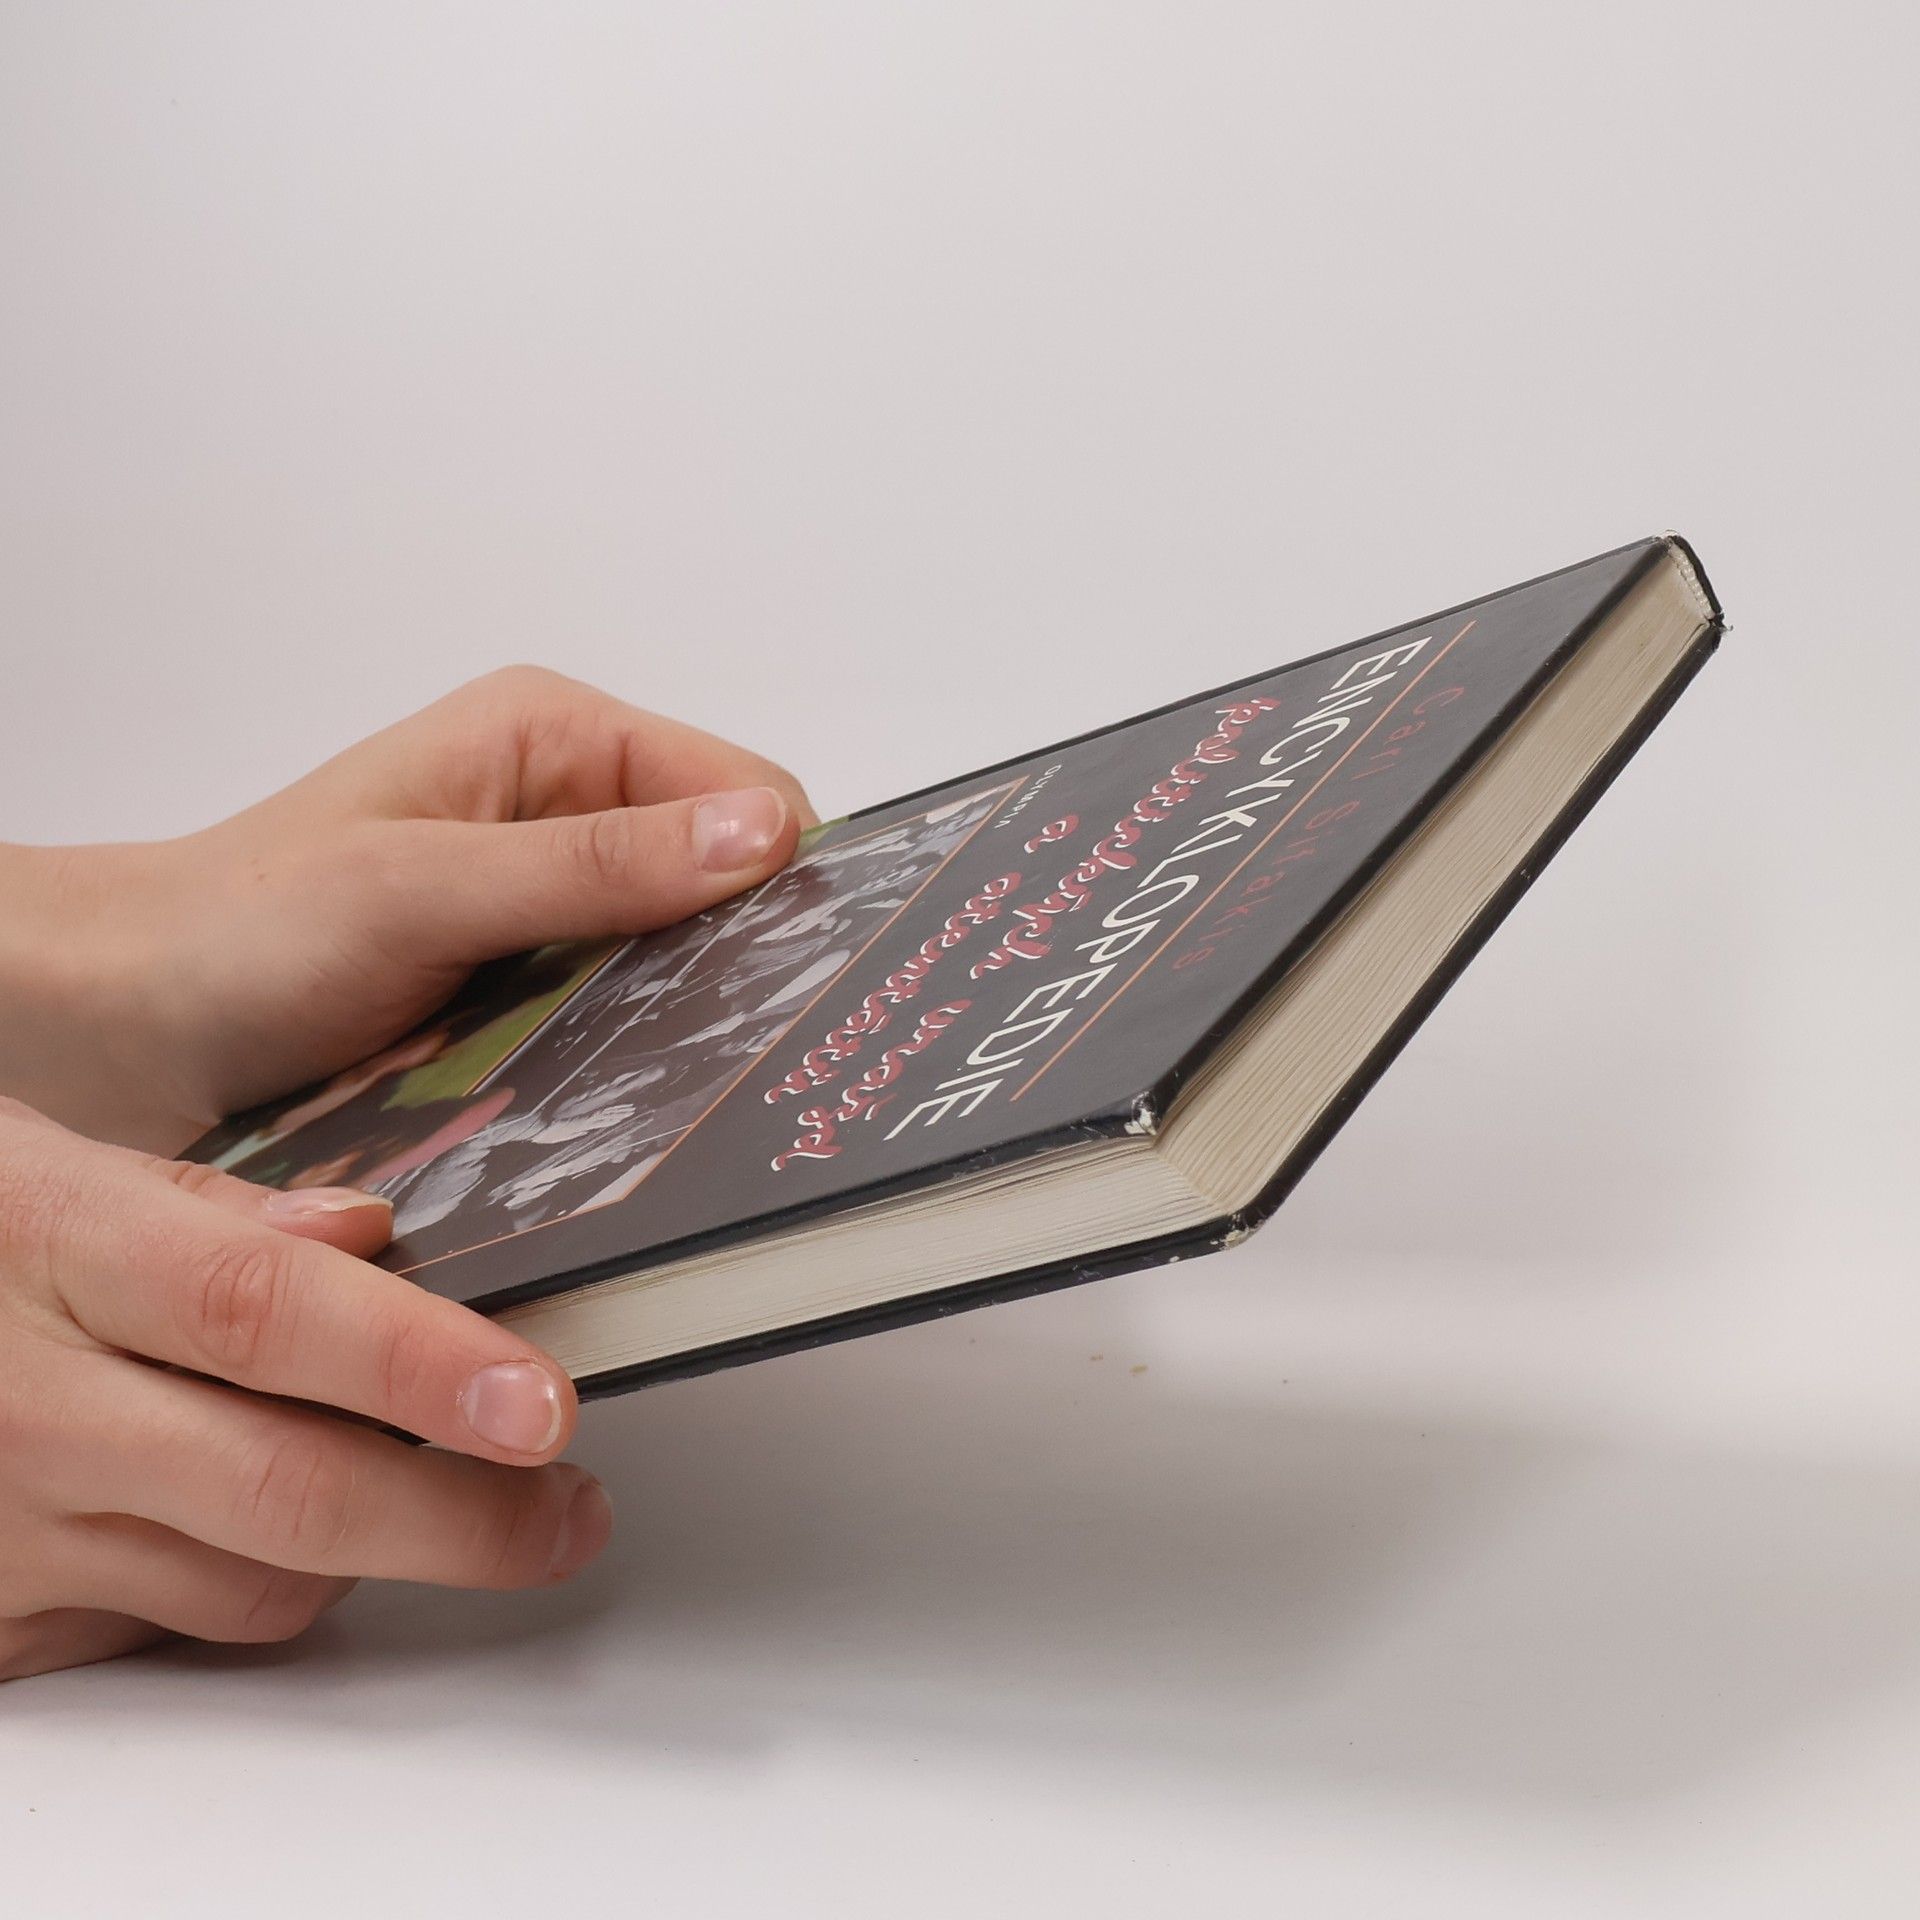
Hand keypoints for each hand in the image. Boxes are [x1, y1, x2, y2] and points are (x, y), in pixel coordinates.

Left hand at [0, 666, 813, 1147]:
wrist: (121, 1028)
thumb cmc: (236, 931)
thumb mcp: (418, 887)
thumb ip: (591, 865)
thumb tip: (759, 838)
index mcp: (557, 738)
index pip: (744, 790)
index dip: (787, 874)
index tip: (819, 967)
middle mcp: (570, 811)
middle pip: (726, 878)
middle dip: (746, 955)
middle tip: (760, 1041)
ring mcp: (553, 906)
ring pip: (686, 958)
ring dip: (689, 1018)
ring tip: (697, 1082)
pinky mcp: (533, 985)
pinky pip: (631, 1016)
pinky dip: (639, 1059)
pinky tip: (628, 1102)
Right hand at [0, 1099, 609, 1682]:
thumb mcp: (40, 1152)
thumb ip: (210, 1200)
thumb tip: (371, 1234)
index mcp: (53, 1246)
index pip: (261, 1308)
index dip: (417, 1363)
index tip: (544, 1402)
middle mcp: (23, 1401)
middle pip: (280, 1489)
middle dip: (460, 1521)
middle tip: (568, 1513)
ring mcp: (1, 1525)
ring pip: (245, 1584)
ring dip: (372, 1552)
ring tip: (451, 1499)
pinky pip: (163, 1629)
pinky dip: (253, 1583)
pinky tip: (279, 1520)